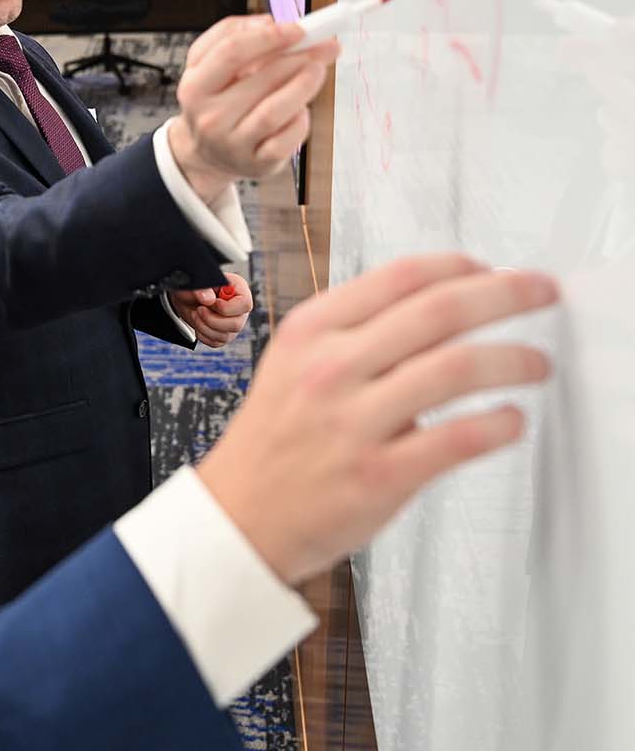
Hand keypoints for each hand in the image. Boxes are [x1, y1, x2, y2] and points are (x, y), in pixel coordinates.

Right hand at [167, 15, 340, 201]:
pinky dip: (301, 119)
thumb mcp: (207, 65)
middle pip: (260, 79)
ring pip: (275, 111)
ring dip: (304, 85)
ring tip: (318, 70)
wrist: (206, 153)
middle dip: (298, 57)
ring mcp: (233, 144)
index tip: (298, 28)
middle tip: (324, 45)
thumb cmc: (215, 100)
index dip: (269, 36)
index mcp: (195, 87)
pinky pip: (288, 138)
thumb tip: (270, 22)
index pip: (231, 52)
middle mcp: (209, 118)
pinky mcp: (258, 163)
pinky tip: (301, 108)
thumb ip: (231, 34)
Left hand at [168, 272, 252, 347]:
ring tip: (195, 313)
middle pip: (236, 325)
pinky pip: (216, 342)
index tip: (211, 303)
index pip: (245, 304)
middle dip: (212, 320)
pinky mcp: (224, 335)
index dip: (227, 307)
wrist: (186, 298)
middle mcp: (240, 309)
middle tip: (199, 309)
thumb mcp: (195, 282)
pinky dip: (202, 334)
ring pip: (225, 336)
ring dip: (204, 327)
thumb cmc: (195, 287)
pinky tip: (198, 322)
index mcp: (239, 290)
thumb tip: (208, 300)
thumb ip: (202, 288)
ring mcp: (233, 323)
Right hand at [196, 254, 557, 584]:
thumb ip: (354, 331)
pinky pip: (459, 438)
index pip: (401, 277)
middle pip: (440, 311)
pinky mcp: (379, 475)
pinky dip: (500, 424)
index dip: (462, 267)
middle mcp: (331, 368)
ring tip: (537, 364)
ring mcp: (354, 422)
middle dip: (508, 296)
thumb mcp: (294, 362)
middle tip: (543, 295)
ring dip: (515, 359)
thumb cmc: (276, 440)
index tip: (495, 271)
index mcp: (311, 331)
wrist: (240, 515)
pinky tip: (511, 421)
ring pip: (458, 367)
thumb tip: (439, 303)